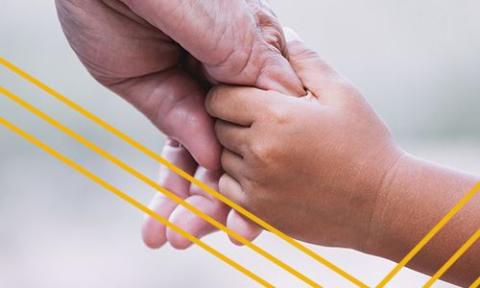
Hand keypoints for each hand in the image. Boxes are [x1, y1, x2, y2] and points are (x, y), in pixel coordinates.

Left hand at [56, 0, 302, 248]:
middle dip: (237, 189)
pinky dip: (178, 181)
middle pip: (244, 141)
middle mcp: (231, 76)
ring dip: (204, 197)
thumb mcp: (217, 18)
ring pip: (210, 153)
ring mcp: (198, 92)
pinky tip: (173, 211)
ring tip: (189, 235)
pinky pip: (178, 148)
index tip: (269, 202)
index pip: (276, 112)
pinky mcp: (167, 103)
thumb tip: (272, 110)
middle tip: (233, 234)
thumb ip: (248, 57)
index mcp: (255, 50)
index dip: (276, 157)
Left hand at [206, 31, 401, 248]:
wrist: (381, 203)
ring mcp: (256, 184)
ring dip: (236, 151)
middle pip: (217, 127)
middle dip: (233, 121)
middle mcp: (258, 150)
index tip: (247, 99)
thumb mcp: (342, 93)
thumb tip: (286, 35)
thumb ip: (306, 61)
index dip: (229, 94)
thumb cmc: (365, 144)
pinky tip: (268, 173)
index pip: (219, 97)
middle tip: (262, 124)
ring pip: (220, 158)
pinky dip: (238, 180)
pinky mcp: (258, 211)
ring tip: (270, 149)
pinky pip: (225, 188)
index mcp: (275, 115)